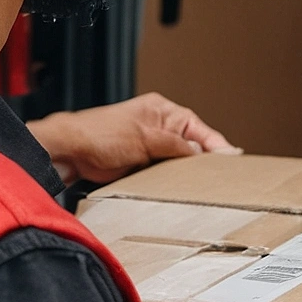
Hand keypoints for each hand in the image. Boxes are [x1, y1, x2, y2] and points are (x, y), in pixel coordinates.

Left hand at [27, 92, 237, 184]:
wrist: (70, 151)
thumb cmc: (100, 134)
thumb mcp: (146, 138)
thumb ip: (176, 145)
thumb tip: (200, 152)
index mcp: (163, 111)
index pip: (199, 129)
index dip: (216, 146)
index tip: (232, 160)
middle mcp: (159, 126)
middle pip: (192, 146)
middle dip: (203, 162)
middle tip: (221, 178)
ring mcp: (150, 145)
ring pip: (179, 162)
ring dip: (186, 173)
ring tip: (204, 186)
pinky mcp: (141, 163)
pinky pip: (164, 172)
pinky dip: (171, 180)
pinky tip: (180, 190)